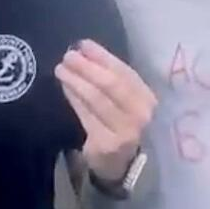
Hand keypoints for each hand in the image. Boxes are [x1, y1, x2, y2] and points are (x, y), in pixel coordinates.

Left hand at [55, 40, 155, 182]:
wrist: (124, 164)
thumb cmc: (123, 124)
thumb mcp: (127, 101)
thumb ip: (112, 79)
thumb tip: (85, 50)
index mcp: (148, 98)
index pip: (124, 72)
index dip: (102, 56)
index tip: (83, 44)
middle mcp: (142, 114)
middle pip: (110, 84)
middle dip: (87, 67)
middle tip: (68, 56)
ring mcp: (125, 131)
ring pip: (96, 99)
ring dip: (76, 81)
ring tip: (61, 69)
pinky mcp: (106, 144)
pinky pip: (86, 116)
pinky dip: (74, 99)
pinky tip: (65, 88)